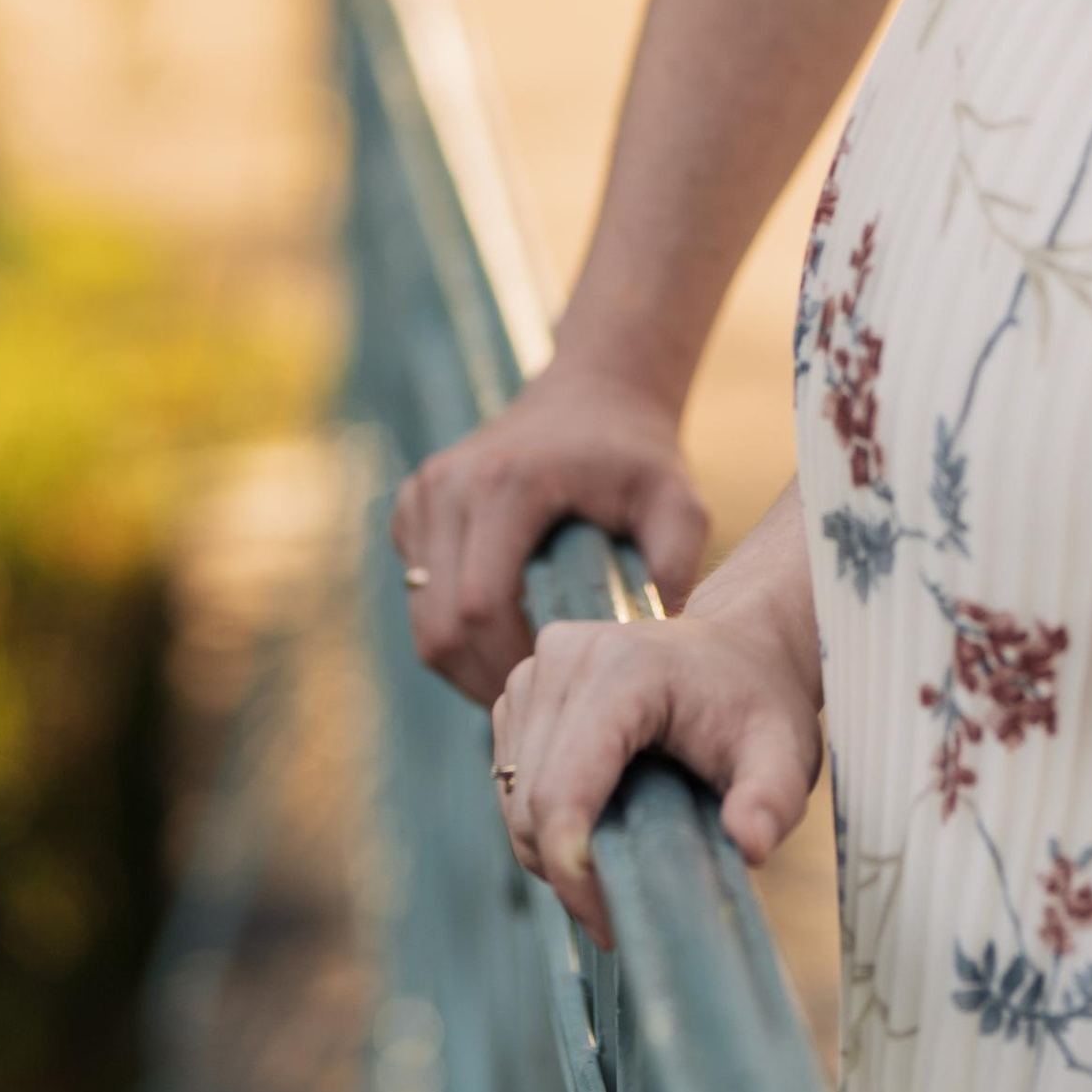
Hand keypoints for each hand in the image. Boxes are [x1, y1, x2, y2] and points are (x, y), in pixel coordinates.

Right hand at [392, 355, 709, 703]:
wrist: (595, 392)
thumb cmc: (638, 455)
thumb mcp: (678, 503)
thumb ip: (675, 568)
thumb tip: (651, 648)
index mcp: (506, 482)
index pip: (481, 608)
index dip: (512, 665)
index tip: (561, 688)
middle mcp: (449, 484)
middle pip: (441, 628)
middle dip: (486, 679)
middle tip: (541, 699)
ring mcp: (423, 494)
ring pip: (423, 622)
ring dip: (468, 663)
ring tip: (527, 673)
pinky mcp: (413, 508)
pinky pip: (420, 597)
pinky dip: (455, 631)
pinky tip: (508, 631)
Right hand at [493, 605, 822, 953]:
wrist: (738, 650)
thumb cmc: (758, 703)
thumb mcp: (784, 755)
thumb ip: (772, 801)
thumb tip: (749, 845)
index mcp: (623, 668)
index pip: (563, 790)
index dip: (572, 871)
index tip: (609, 925)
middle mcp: (566, 657)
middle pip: (530, 801)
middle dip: (566, 872)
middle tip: (618, 911)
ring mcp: (536, 670)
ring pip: (514, 797)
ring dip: (552, 849)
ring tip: (615, 861)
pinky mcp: (522, 689)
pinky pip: (511, 781)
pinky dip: (543, 821)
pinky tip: (596, 822)